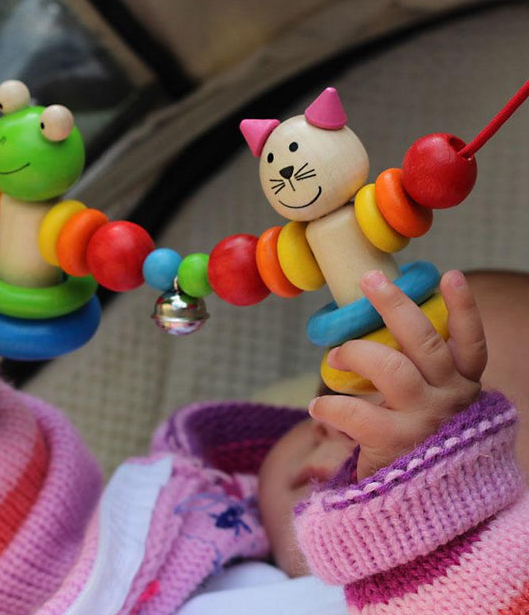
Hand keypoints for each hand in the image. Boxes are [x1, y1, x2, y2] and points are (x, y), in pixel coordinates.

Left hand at [309, 269, 486, 479]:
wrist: (422, 513)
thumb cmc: (420, 450)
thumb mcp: (435, 413)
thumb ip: (421, 382)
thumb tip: (374, 340)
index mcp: (462, 387)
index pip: (470, 343)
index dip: (463, 307)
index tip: (450, 274)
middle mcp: (450, 398)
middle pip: (423, 340)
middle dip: (394, 304)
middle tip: (369, 280)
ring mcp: (424, 419)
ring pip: (389, 366)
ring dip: (355, 352)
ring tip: (333, 355)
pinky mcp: (395, 442)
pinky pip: (354, 411)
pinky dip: (329, 406)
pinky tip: (317, 410)